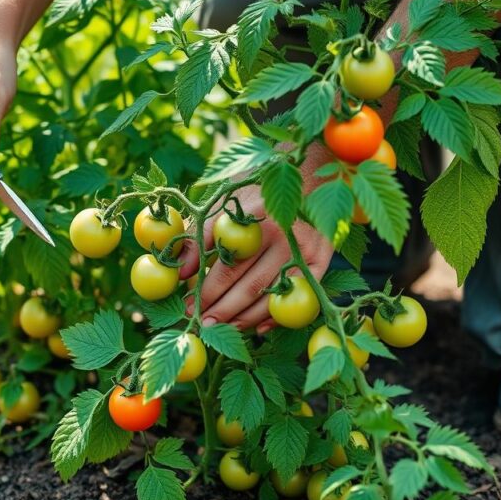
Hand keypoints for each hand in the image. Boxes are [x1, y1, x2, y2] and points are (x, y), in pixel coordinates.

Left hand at [178, 184, 333, 332]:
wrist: (305, 171)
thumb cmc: (255, 191)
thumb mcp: (225, 203)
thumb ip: (199, 236)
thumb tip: (179, 272)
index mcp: (253, 218)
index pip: (224, 265)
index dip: (204, 290)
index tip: (188, 306)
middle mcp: (280, 233)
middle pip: (245, 285)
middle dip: (220, 309)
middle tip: (203, 324)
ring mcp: (304, 248)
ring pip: (268, 295)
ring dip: (243, 318)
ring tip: (224, 328)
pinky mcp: (321, 258)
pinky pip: (295, 296)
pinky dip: (276, 315)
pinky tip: (257, 327)